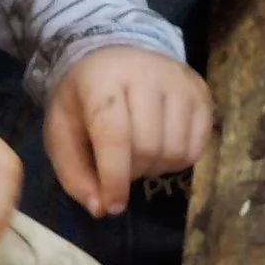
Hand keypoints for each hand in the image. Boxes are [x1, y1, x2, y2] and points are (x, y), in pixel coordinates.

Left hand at [44, 46, 213, 217]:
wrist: (116, 55)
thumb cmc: (85, 99)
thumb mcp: (63, 131)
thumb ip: (74, 173)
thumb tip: (102, 209)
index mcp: (102, 80)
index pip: (114, 134)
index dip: (114, 177)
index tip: (112, 205)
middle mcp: (146, 74)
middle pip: (148, 147)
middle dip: (133, 172)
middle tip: (121, 167)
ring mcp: (179, 82)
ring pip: (176, 150)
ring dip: (156, 167)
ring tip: (140, 155)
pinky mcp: (202, 92)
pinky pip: (198, 147)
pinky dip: (179, 161)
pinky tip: (161, 147)